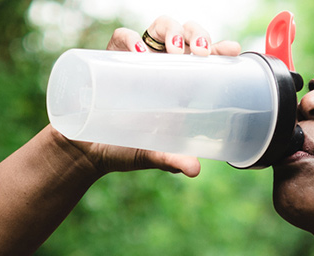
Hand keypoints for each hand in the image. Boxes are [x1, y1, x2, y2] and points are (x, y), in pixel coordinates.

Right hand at [49, 17, 244, 177]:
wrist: (82, 151)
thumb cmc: (122, 149)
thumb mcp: (150, 154)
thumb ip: (170, 159)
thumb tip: (194, 169)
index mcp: (179, 85)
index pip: (206, 57)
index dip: (220, 48)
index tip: (231, 50)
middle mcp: (161, 67)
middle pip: (187, 34)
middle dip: (198, 34)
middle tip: (200, 52)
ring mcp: (136, 59)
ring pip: (161, 27)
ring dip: (172, 30)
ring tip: (174, 50)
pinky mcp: (110, 57)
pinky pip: (122, 36)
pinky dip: (131, 38)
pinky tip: (139, 52)